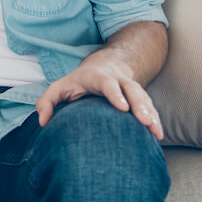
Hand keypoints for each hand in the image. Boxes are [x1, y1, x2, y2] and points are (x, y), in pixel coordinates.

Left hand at [34, 49, 163, 139]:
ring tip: (155, 131)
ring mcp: (131, 89)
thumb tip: (43, 122)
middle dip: (139, 105)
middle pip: (132, 90)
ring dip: (150, 113)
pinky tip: (158, 135)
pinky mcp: (139, 99)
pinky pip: (150, 108)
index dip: (115, 94)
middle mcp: (118, 81)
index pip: (108, 84)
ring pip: (144, 99)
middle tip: (144, 121)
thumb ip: (48, 101)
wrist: (105, 65)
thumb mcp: (60, 86)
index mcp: (98, 77)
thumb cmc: (79, 81)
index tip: (122, 107)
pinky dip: (155, 120)